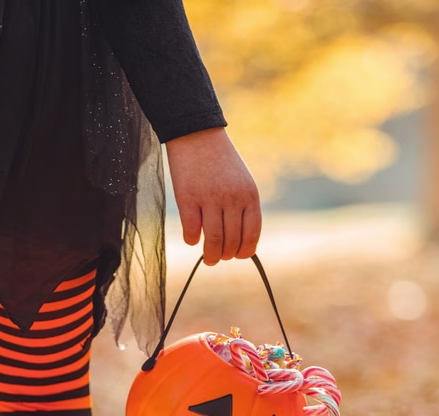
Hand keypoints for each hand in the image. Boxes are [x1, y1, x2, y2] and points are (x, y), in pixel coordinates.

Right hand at [165, 128, 260, 265]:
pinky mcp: (187, 198)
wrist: (196, 134)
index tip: (237, 255)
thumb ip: (243, 208)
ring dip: (210, 255)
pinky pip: (191, 231)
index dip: (244, 252)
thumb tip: (238, 242)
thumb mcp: (241, 182)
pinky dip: (191, 239)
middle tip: (218, 257)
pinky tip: (191, 238)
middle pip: (231, 242)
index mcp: (249, 196)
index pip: (251, 235)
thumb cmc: (220, 161)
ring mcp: (209, 199)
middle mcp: (232, 199)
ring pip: (213, 241)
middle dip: (225, 256)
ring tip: (207, 258)